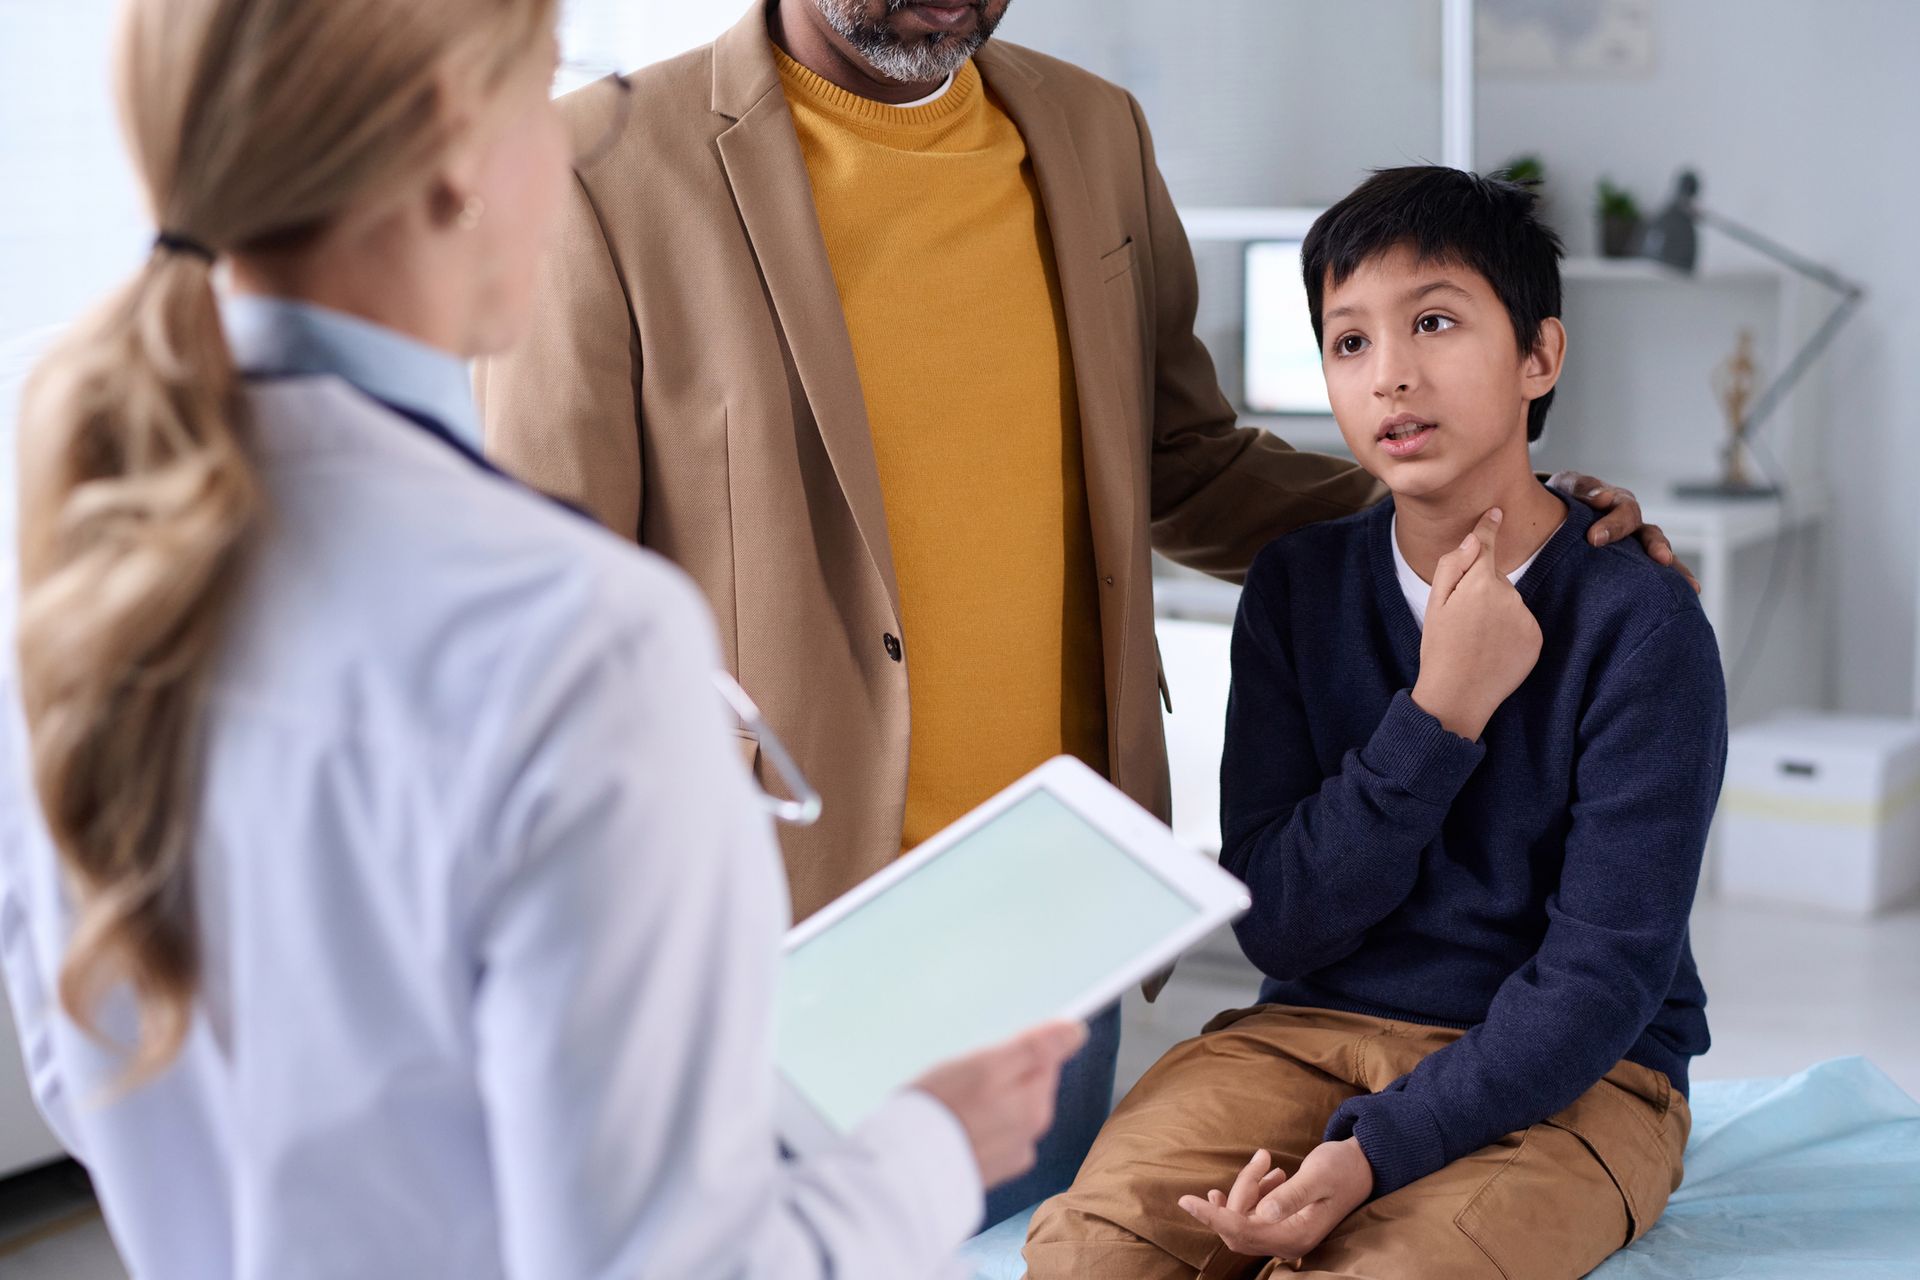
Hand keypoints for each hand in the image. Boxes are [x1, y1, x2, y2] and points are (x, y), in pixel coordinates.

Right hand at [913, 1021, 1086, 1187]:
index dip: (1014, 1050)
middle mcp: (1029, 1135)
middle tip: (962, 1077)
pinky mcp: (984, 1171)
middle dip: (998, 1075)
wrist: (902, 1170)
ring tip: (950, 1103)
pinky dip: (973, 1126)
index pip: (1043, 1060)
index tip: (986, 1055)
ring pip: (1003, 1111)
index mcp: (1036, 1105)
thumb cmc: (942, 1110)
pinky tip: (949, 1126)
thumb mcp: (987, 1066)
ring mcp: (1007, 1156)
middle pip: (1024, 1086)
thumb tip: (1076, 1031)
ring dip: (985, 1101)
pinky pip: (985, 1135)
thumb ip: (1033, 1049)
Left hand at [1177, 1138, 1374, 1261]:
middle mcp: (1288, 1242)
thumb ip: (1291, 1196)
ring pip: (1245, 1215)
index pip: (1241, 1233)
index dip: (1211, 1217)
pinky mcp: (1284, 1222)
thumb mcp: (1318, 1176)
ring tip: (1268, 1161)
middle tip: (1262, 1159)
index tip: (1186, 1200)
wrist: (1363, 1165)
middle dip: (1240, 1191)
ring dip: (1248, 1187)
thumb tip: (1263, 1212)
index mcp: (1296, 1236)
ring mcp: (1285, 1234)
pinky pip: (1254, 1212)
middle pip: (1239, 1225)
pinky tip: (1266, 1173)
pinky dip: (1252, 1191)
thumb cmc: (1343, 1168)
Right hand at [1411, 508, 1543, 740]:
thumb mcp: (1434, 604)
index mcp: (1480, 583)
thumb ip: (1452, 566)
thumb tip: (1473, 538)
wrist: (1459, 694)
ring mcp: (1525, 618)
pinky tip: (1493, 650)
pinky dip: (1510, 632)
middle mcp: (1509, 596)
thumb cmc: (1440, 648)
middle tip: (1461, 621)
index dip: (1488, 527)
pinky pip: (1523, 624)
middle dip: (1481, 590)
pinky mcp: (1536, 638)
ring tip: (1476, 640)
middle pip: (1495, 579)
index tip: (1496, 511)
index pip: (1486, 545)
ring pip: (1510, 602)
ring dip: (1497, 613)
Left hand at [1549, 472, 1700, 592]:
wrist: (1558, 512)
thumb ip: (1583, 490)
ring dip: (1675, 569)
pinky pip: (1653, 574)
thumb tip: (1603, 498)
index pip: (1624, 511)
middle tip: (1662, 559)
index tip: (1594, 539)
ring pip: (1659, 554)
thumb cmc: (1567, 499)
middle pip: (1650, 533)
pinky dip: (1670, 583)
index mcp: (1618, 503)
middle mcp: (1633, 524)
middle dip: (1657, 546)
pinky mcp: (1633, 564)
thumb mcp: (1569, 487)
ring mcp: (1636, 544)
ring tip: (1690, 586)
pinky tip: (1687, 597)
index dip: (1614, 524)